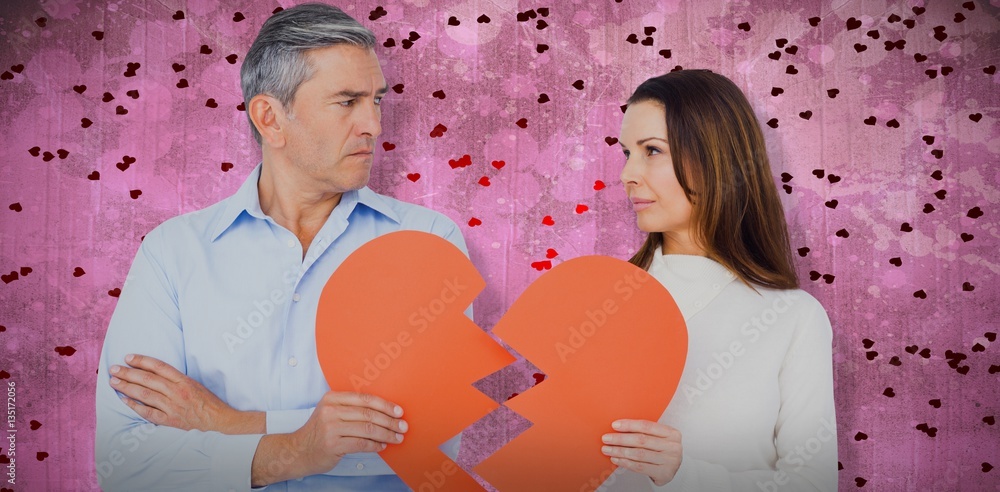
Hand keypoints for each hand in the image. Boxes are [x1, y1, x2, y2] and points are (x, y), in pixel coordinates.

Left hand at [109, 353, 262, 433]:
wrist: (218, 419)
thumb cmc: (207, 399)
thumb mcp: (194, 382)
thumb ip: (175, 378)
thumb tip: (153, 372)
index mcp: (184, 380)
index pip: (159, 367)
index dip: (143, 361)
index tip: (129, 357)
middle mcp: (177, 392)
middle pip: (148, 380)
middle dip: (128, 373)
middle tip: (114, 369)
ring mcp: (172, 407)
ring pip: (145, 395)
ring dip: (127, 387)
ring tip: (114, 381)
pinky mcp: (170, 420)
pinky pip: (149, 412)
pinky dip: (135, 406)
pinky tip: (124, 400)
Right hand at [251, 391, 407, 485]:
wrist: (297, 451)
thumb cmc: (319, 432)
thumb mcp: (331, 413)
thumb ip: (351, 408)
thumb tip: (384, 411)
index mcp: (332, 398)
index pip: (365, 398)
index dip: (385, 405)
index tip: (399, 411)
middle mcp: (331, 410)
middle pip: (368, 413)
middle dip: (390, 421)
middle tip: (403, 426)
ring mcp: (330, 428)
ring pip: (367, 429)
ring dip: (386, 434)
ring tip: (397, 438)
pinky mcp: (332, 444)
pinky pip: (361, 443)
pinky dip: (375, 445)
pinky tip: (382, 446)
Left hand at [602, 419, 682, 485]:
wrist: (671, 468)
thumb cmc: (662, 450)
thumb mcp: (658, 437)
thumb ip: (644, 432)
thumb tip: (618, 428)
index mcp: (672, 433)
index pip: (646, 426)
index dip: (629, 425)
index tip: (615, 425)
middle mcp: (673, 446)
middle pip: (641, 440)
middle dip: (620, 439)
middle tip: (606, 438)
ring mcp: (670, 461)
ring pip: (639, 454)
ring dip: (620, 451)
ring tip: (608, 449)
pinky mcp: (664, 474)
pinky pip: (640, 467)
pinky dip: (625, 462)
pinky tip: (616, 459)